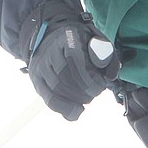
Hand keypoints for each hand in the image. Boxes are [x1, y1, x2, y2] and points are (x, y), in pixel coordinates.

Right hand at [22, 0, 119, 120]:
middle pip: (64, 77)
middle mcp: (50, 52)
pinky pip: (49, 99)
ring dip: (75, 100)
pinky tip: (76, 112)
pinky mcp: (37, 80)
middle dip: (84, 90)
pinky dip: (64, 109)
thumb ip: (107, 55)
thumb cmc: (79, 39)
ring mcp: (41, 66)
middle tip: (95, 93)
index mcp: (67, 38)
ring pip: (56, 89)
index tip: (101, 86)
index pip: (74, 60)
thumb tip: (110, 77)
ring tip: (87, 99)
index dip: (89, 78)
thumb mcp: (96, 38)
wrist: (51, 34)